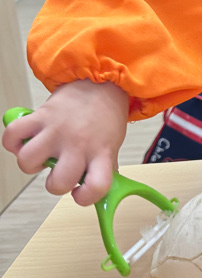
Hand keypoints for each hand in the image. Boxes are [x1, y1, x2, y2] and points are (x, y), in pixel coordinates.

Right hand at [2, 80, 128, 205]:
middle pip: (57, 183)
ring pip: (28, 161)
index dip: (86, 198)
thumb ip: (101, 166)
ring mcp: (58, 130)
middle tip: (58, 171)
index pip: (96, 186)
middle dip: (54, 185)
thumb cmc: (106, 114)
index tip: (79, 194)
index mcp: (101, 152)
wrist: (102, 80)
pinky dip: (13, 142)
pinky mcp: (41, 116)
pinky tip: (25, 140)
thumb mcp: (112, 144)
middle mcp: (79, 143)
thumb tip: (90, 188)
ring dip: (30, 164)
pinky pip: (14, 134)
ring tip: (41, 154)